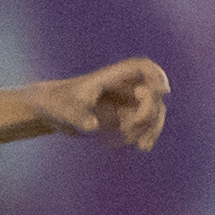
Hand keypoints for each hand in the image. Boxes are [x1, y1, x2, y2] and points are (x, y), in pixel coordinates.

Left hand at [35, 58, 169, 150]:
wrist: (51, 111)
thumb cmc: (57, 103)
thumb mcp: (65, 110)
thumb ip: (79, 117)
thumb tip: (94, 125)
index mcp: (112, 77)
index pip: (141, 67)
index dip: (157, 75)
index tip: (162, 91)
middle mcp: (123, 88)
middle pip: (152, 94)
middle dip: (149, 113)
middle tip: (130, 130)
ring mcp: (126, 102)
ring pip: (153, 111)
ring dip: (151, 129)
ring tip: (141, 146)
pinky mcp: (124, 117)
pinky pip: (144, 125)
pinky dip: (144, 135)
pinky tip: (136, 146)